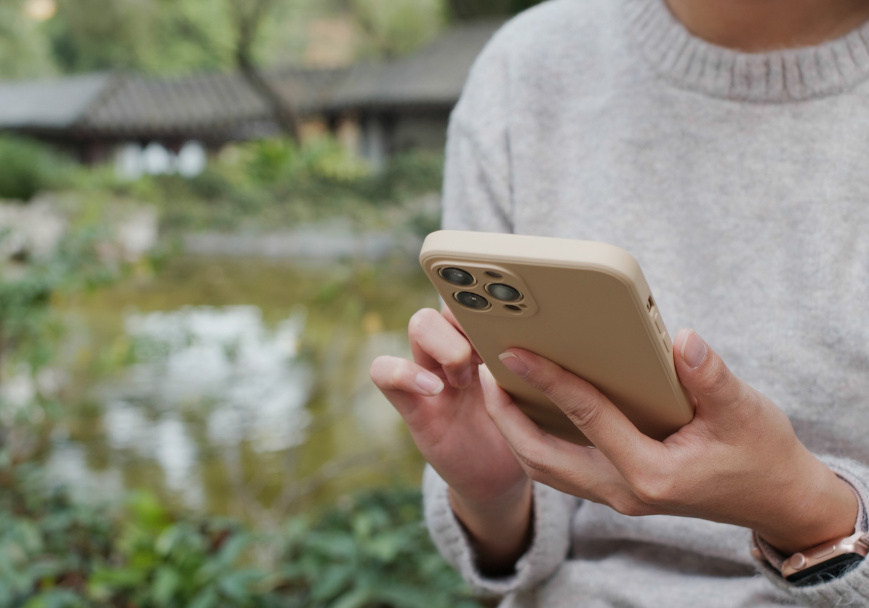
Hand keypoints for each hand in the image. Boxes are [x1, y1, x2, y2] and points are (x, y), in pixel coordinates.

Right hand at [370, 308, 531, 571]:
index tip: (512, 313)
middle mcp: (459, 348)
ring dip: (446, 344)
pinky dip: (402, 372)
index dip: (490, 292)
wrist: (502, 477)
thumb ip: (543, 364)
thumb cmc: (527, 430)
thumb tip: (564, 333)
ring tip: (467, 377)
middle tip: (491, 352)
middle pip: (451, 298)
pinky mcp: (413, 405)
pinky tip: (434, 389)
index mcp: (490, 339)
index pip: (482, 294)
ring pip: (420, 324)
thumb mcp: (543, 392)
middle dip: (470, 317)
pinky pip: (384, 372)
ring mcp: (432, 373)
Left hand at [481, 329, 857, 554]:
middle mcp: (624, 491)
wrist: (776, 500)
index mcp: (651, 473)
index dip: (547, 380)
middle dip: (505, 416)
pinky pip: (562, 469)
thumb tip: (680, 340)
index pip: (586, 417)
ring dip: (515, 431)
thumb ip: (711, 376)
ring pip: (546, 469)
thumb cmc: (761, 454)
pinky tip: (531, 409)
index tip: (513, 351)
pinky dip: (538, 440)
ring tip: (496, 388)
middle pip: (543, 457)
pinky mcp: (618, 489)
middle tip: (483, 372)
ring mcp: (617, 495)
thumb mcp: (746, 411)